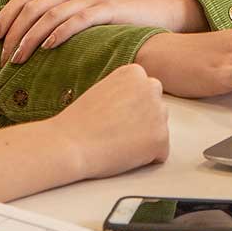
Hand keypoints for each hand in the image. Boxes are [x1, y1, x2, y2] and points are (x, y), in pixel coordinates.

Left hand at [0, 0, 204, 63]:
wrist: (156, 8)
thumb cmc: (116, 15)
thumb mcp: (83, 8)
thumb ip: (59, 14)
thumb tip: (27, 37)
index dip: (5, 16)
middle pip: (31, 6)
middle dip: (13, 33)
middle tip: (3, 58)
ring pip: (49, 15)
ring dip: (29, 39)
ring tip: (18, 59)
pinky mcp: (107, 8)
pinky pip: (77, 19)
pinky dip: (59, 33)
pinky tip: (48, 48)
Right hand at [51, 64, 169, 179]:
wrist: (70, 143)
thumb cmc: (80, 121)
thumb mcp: (104, 90)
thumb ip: (126, 91)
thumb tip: (140, 105)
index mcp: (135, 72)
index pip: (145, 92)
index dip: (129, 108)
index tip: (111, 114)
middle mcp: (151, 87)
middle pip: (156, 108)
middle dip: (143, 120)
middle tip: (116, 130)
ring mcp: (159, 113)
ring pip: (159, 129)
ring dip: (145, 138)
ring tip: (117, 141)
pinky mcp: (161, 138)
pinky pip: (160, 152)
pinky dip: (146, 158)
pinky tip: (124, 153)